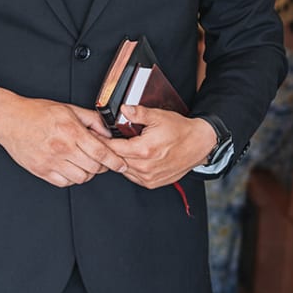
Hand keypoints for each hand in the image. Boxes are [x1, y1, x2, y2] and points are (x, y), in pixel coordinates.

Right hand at [0, 87, 119, 186]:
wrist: (10, 120)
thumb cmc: (36, 113)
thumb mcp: (68, 109)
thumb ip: (91, 120)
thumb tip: (108, 132)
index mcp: (70, 131)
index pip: (101, 152)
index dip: (115, 161)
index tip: (121, 165)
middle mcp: (62, 148)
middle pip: (93, 167)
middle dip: (102, 166)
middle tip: (100, 160)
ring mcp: (51, 162)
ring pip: (81, 178)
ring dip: (87, 172)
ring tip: (83, 163)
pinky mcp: (41, 171)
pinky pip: (64, 183)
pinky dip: (71, 178)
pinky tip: (69, 168)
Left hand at [103, 107, 218, 189]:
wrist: (198, 144)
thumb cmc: (180, 131)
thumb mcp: (158, 116)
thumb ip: (138, 113)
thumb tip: (123, 109)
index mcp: (144, 150)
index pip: (112, 148)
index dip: (101, 141)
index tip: (94, 136)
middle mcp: (145, 167)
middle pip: (115, 160)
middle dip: (108, 151)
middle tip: (103, 141)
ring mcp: (149, 178)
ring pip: (122, 170)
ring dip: (118, 160)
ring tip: (119, 148)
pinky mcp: (152, 183)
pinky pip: (132, 176)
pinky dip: (129, 168)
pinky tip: (131, 158)